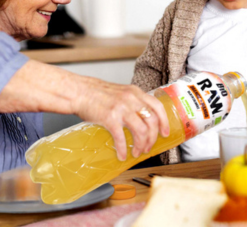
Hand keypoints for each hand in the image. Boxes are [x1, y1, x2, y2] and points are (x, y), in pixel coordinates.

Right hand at [0, 60, 168, 161]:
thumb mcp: (123, 92)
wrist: (81, 92)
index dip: (164, 121)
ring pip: (140, 131)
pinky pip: (121, 138)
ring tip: (137, 152)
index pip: (158, 107)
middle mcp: (131, 99)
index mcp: (136, 93)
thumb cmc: (100, 94)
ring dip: (141, 145)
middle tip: (148, 147)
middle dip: (152, 138)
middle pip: (151, 121)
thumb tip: (145, 118)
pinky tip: (122, 155)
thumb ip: (135, 102)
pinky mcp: (109, 118)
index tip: (165, 132)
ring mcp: (121, 109)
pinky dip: (123, 149)